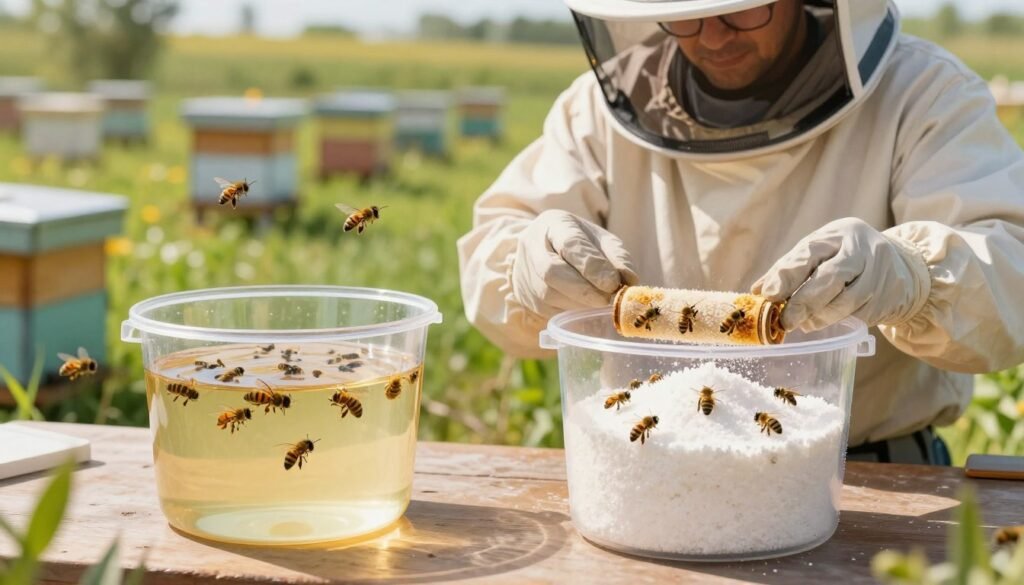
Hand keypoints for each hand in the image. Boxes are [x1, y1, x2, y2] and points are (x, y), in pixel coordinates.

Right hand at [511, 210, 638, 317]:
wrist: (544, 249)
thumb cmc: (579, 242)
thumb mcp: (601, 240)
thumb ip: (617, 257)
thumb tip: (630, 281)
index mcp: (553, 224)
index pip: (570, 245)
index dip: (592, 267)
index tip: (613, 284)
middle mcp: (532, 246)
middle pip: (552, 272)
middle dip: (584, 290)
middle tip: (609, 300)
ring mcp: (525, 272)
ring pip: (549, 294)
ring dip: (580, 303)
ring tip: (601, 302)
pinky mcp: (525, 295)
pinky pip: (548, 309)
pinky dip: (571, 311)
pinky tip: (585, 306)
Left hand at [752, 218, 928, 330]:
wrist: (901, 265)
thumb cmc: (844, 258)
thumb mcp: (819, 253)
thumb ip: (788, 269)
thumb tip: (756, 292)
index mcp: (838, 234)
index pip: (810, 252)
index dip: (788, 275)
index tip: (769, 295)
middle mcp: (862, 249)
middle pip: (831, 277)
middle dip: (804, 302)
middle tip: (785, 321)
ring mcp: (880, 273)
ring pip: (846, 301)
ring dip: (820, 317)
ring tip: (805, 324)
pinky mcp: (889, 296)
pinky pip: (859, 315)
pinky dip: (838, 321)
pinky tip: (827, 321)